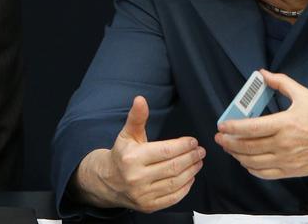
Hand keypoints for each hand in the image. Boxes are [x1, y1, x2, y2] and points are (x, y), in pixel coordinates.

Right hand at [73, 96, 205, 212]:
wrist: (107, 181)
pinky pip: (172, 197)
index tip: (193, 141)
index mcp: (132, 158)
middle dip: (191, 158)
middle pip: (173, 167)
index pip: (165, 151)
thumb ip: (137, 117)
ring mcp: (143, 194)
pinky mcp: (148, 206)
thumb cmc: (121, 154)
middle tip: (200, 151)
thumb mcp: (127, 134)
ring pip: (175, 183)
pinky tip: (190, 177)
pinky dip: (185, 188)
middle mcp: (136, 177)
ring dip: (191, 171)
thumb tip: (140, 100)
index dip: (183, 146)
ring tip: (198, 162)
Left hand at [214, 70, 307, 178]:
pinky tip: (246, 161)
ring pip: (254, 162)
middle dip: (229, 142)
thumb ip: (281, 82)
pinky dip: (251, 168)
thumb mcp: (305, 95)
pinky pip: (266, 174)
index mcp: (287, 124)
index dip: (232, 128)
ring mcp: (288, 160)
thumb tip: (262, 74)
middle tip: (220, 137)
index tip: (222, 125)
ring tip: (229, 148)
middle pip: (248, 147)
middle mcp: (285, 145)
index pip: (251, 128)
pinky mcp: (293, 171)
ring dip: (237, 155)